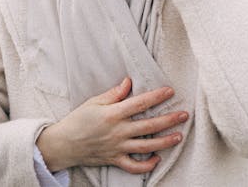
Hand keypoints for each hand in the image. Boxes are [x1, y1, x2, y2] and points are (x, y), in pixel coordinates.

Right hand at [36, 78, 187, 172]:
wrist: (63, 144)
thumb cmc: (78, 119)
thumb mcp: (94, 102)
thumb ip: (114, 94)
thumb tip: (129, 81)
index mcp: (113, 114)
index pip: (140, 103)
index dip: (156, 97)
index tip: (170, 91)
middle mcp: (118, 132)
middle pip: (149, 126)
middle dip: (169, 120)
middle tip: (184, 114)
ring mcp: (118, 148)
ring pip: (146, 146)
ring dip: (165, 142)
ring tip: (179, 136)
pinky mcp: (115, 160)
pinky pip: (134, 166)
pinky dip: (147, 165)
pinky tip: (158, 158)